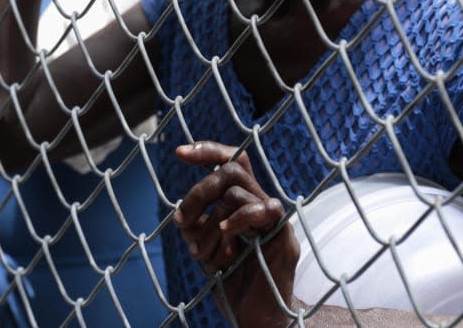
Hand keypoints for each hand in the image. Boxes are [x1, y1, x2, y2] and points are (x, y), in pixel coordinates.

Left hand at [174, 141, 299, 327]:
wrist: (256, 319)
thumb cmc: (232, 283)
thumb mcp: (203, 248)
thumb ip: (196, 225)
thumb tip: (183, 210)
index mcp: (244, 204)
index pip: (232, 162)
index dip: (207, 151)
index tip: (179, 152)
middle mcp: (260, 206)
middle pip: (232, 169)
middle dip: (199, 191)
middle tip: (182, 221)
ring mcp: (274, 221)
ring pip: (239, 192)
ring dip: (210, 223)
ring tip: (201, 252)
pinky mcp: (284, 237)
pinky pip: (264, 210)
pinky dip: (238, 219)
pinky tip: (225, 236)